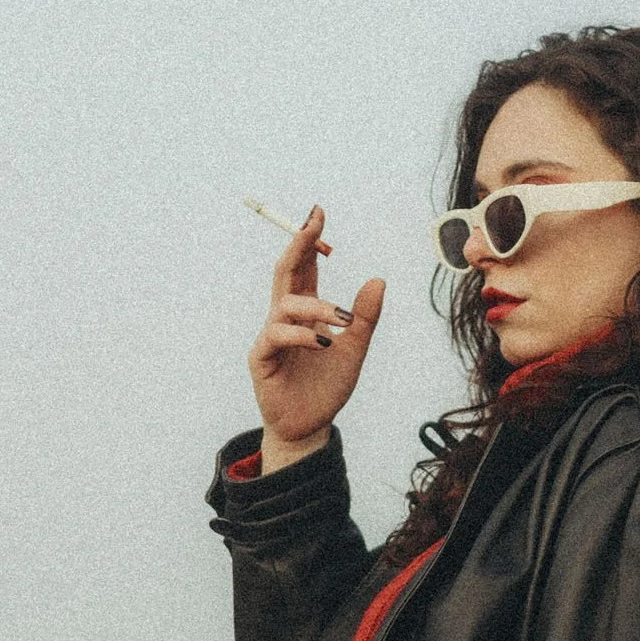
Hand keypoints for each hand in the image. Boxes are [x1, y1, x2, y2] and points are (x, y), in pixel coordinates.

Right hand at [247, 206, 384, 470]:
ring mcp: (270, 336)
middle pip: (285, 272)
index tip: (318, 214)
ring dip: (317, 305)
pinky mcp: (262, 358)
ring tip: (343, 320)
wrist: (311, 426)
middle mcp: (284, 317)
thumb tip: (378, 279)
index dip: (309, 241)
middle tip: (313, 223)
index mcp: (305, 311)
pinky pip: (277, 334)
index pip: (303, 267)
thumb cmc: (328, 387)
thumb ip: (365, 317)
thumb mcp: (355, 349)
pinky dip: (303, 334)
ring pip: (285, 303)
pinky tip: (326, 341)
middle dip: (297, 245)